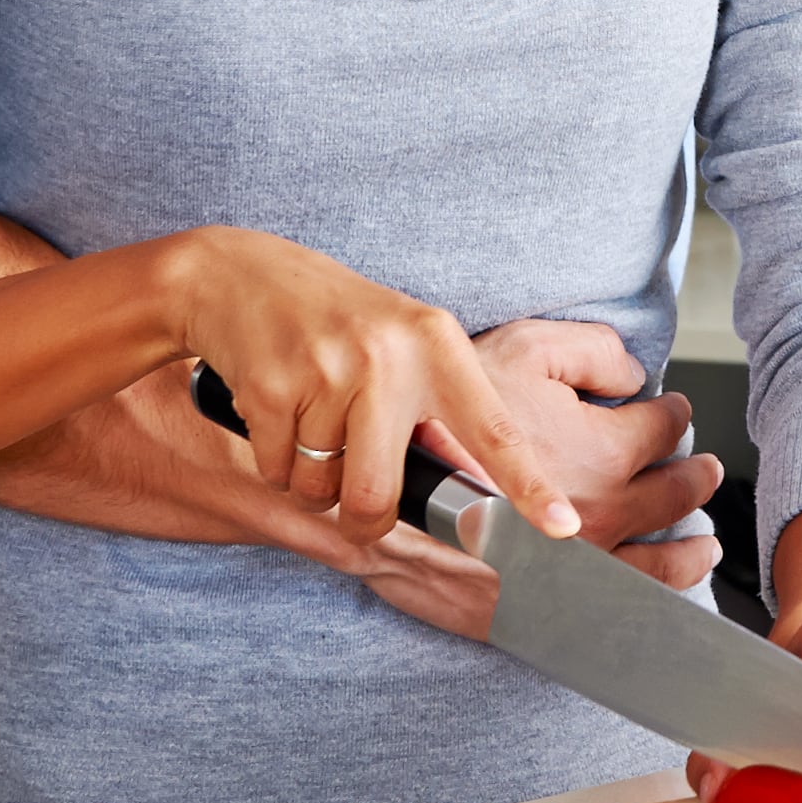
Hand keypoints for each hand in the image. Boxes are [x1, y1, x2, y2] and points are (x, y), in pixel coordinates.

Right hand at [149, 224, 576, 546]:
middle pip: (379, 494)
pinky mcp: (271, 386)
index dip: (529, 486)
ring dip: (310, 478)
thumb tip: (460, 497)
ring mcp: (328, 370)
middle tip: (357, 509)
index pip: (494, 428)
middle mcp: (389, 357)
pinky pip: (277, 469)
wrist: (238, 275)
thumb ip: (434, 408)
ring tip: (311, 421)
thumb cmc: (336, 321)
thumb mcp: (402, 343)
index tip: (563, 527)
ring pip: (322, 487)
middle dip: (364, 520)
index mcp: (436, 345)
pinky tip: (278, 408)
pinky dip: (274, 459)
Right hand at [472, 319, 721, 592]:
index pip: (663, 429)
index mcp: (604, 450)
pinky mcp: (549, 602)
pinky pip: (615, 608)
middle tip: (706, 472)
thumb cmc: (446, 416)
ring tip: (703, 544)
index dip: (671, 414)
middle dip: (696, 479)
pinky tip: (656, 594)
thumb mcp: (523, 350)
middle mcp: (603, 512)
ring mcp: (580, 565)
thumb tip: (632, 372)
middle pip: (674, 496)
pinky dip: (649, 599)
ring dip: (689, 551)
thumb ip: (593, 352)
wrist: (385, 489)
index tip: (672, 411)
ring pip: (659, 565)